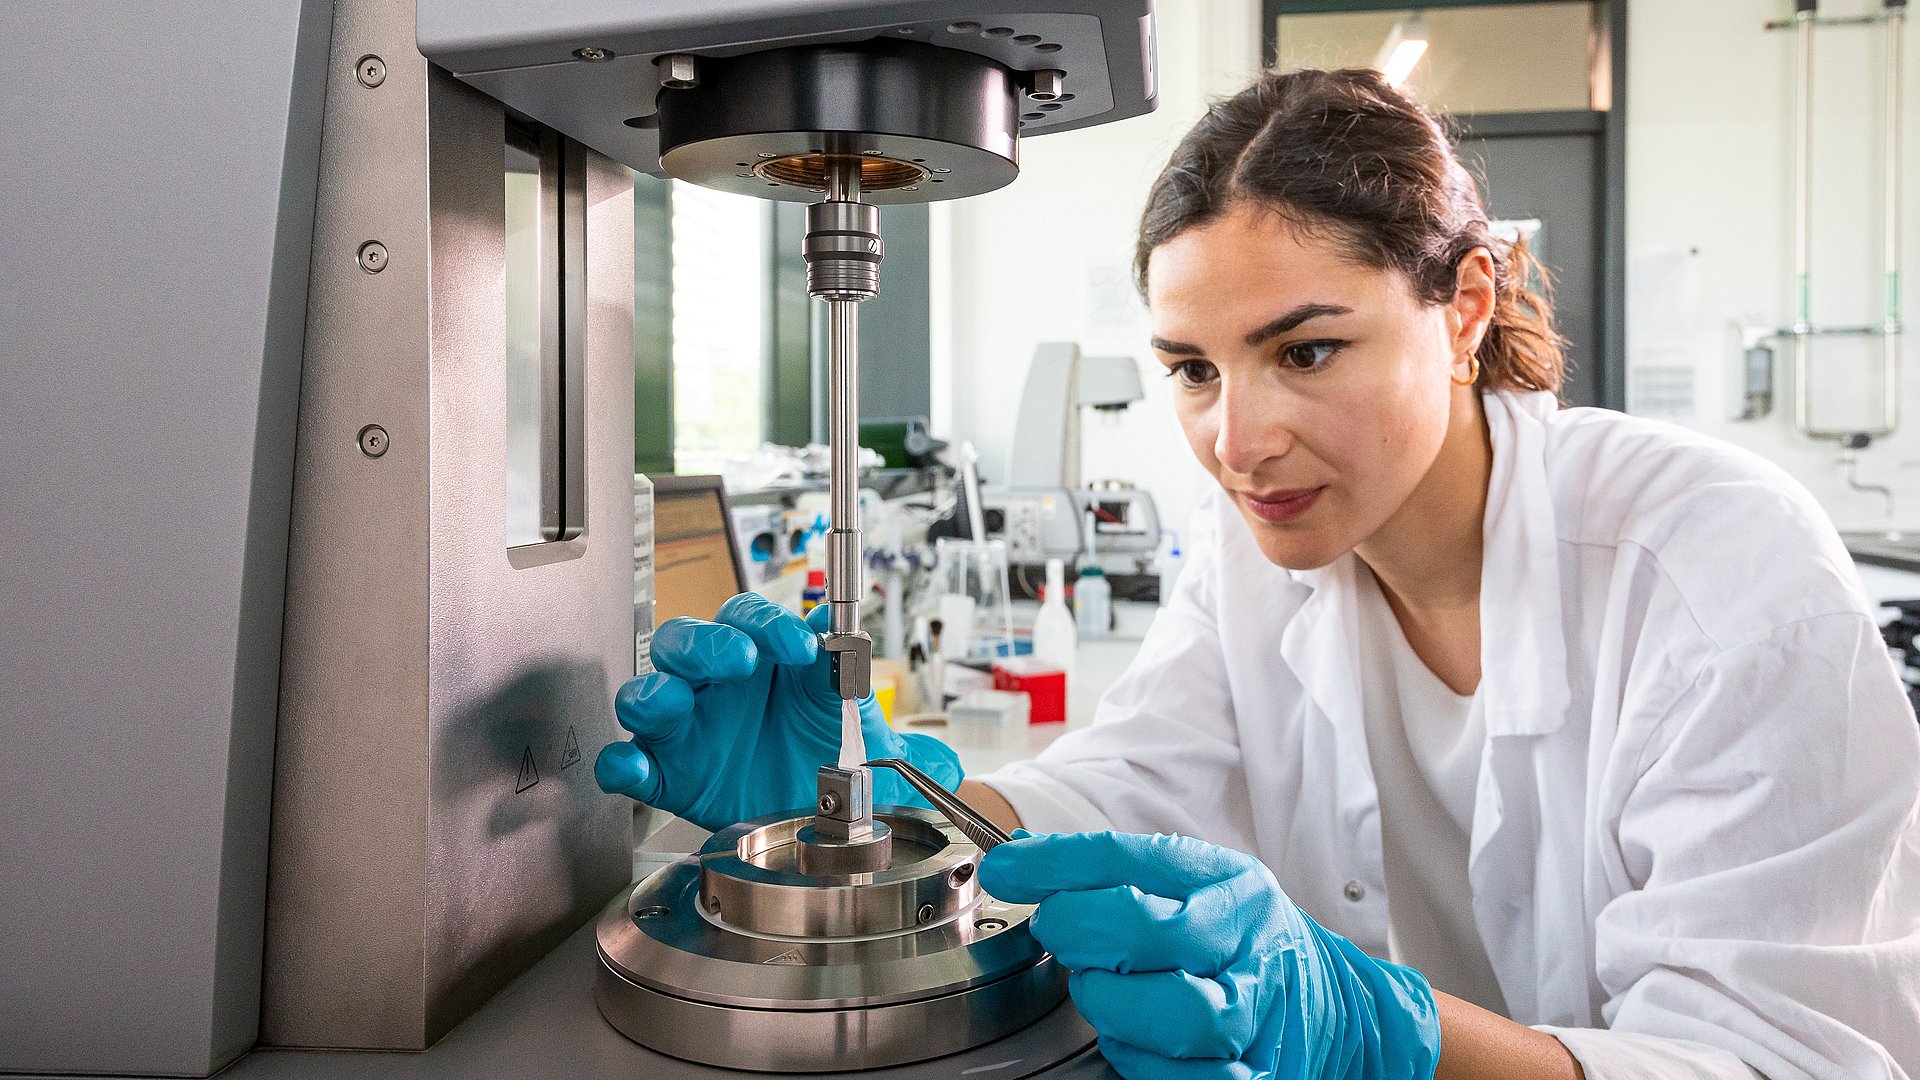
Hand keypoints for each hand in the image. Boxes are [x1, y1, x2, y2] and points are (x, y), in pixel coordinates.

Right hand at [595, 592, 963, 831]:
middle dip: (708, 644)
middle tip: (739, 662)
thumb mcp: (869, 742)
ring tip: (674, 705)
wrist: (813, 826)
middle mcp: (720, 687)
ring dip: (656, 692)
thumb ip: (889, 724)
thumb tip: (916, 718)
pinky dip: (622, 764)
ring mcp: (688, 730)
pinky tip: (632, 769)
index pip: (751, 619)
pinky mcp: (666, 775)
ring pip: (649, 689)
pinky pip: (627, 762)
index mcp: (765, 661)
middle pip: (688, 639)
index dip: (768, 626)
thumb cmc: (830, 762)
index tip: (799, 648)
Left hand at [981, 831, 1439, 1079]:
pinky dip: (1148, 1065)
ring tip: (1102, 995)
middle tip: (1063, 938)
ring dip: (1117, 1006)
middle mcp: (1246, 938)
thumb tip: (1020, 857)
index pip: (1129, 859)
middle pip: (1148, 928)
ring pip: (1178, 1011)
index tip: (1006, 868)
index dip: (1056, 864)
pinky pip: (1197, 1079)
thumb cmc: (1240, 940)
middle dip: (1083, 932)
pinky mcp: (1261, 1069)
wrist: (1334, 1003)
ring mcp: (1258, 1006)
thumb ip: (1107, 874)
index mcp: (1224, 881)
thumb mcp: (1189, 885)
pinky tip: (1136, 1044)